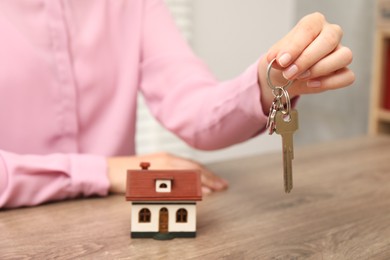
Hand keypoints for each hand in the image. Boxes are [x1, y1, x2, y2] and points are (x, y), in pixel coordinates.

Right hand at [107, 152, 227, 194]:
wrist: (110, 169)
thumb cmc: (131, 171)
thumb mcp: (153, 170)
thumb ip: (168, 174)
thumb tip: (186, 183)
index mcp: (167, 158)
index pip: (191, 165)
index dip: (207, 173)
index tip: (219, 181)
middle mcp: (165, 159)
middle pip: (192, 168)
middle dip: (209, 177)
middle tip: (222, 186)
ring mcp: (158, 166)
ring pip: (184, 173)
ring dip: (200, 182)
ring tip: (213, 190)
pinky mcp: (151, 175)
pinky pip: (171, 182)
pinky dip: (183, 186)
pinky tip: (192, 191)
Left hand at [258, 12, 354, 111]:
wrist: (286, 76)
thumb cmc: (285, 60)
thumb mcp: (277, 56)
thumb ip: (277, 55)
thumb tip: (276, 59)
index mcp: (314, 22)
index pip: (309, 28)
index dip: (295, 46)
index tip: (282, 61)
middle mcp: (331, 33)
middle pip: (329, 40)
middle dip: (307, 59)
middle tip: (289, 73)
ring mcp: (340, 52)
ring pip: (344, 56)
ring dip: (320, 69)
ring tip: (300, 77)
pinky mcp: (344, 71)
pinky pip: (347, 76)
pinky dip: (330, 82)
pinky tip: (312, 84)